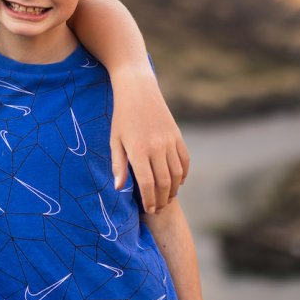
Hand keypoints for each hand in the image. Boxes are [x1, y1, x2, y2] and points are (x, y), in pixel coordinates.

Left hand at [111, 77, 189, 213]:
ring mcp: (169, 141)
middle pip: (164, 182)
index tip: (149, 209)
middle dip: (162, 199)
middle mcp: (156, 147)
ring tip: (166, 198)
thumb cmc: (121, 117)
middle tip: (158, 208)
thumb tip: (119, 188)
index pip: (147, 183)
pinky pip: (185, 160)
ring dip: (173, 190)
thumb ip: (118, 165)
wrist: (137, 90)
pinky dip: (184, 174)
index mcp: (138, 149)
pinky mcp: (177, 135)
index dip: (149, 200)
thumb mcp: (115, 140)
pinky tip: (178, 182)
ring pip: (177, 174)